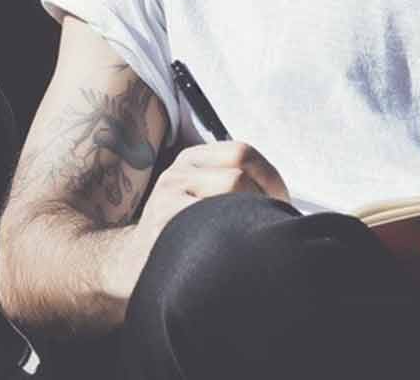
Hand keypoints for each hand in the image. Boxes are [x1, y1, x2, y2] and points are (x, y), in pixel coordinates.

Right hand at [101, 142, 289, 299]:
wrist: (132, 267)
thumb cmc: (183, 237)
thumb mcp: (201, 199)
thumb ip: (236, 189)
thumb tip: (286, 202)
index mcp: (193, 160)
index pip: (244, 153)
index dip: (271, 179)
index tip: (280, 205)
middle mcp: (178, 172)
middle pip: (239, 173)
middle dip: (264, 201)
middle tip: (269, 228)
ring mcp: (168, 196)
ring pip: (230, 191)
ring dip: (250, 219)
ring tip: (250, 241)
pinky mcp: (165, 221)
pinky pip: (213, 220)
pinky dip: (232, 234)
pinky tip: (230, 251)